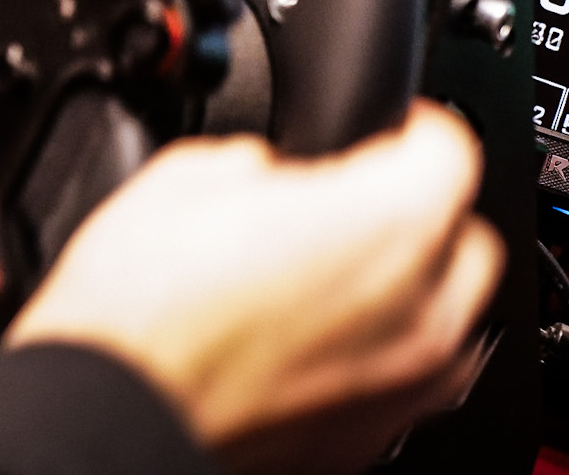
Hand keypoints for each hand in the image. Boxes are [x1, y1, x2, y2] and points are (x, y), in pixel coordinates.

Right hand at [7, 99, 503, 473]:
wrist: (104, 420)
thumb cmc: (138, 316)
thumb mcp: (188, 172)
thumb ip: (262, 159)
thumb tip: (268, 172)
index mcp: (390, 221)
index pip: (449, 144)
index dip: (406, 125)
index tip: (380, 129)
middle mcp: (419, 309)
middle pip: (464, 234)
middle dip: (417, 210)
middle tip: (350, 203)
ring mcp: (402, 386)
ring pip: (448, 317)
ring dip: (411, 288)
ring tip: (334, 276)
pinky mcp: (368, 442)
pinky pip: (407, 378)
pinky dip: (379, 352)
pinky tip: (314, 339)